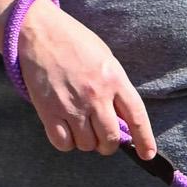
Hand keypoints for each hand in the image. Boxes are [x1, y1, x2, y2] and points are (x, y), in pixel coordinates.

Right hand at [15, 1, 155, 158]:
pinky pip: (63, 143)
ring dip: (87, 142)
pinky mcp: (49, 111)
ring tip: (82, 128)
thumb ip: (115, 87)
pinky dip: (67, 142)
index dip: (144, 140)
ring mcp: (72, 105)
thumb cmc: (74, 42)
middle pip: (110, 138)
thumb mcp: (105, 58)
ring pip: (87, 144)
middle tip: (103, 138)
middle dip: (109, 145)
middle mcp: (96, 96)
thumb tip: (122, 117)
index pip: (137, 117)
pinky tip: (66, 130)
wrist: (38, 31)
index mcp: (114, 80)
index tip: (147, 154)